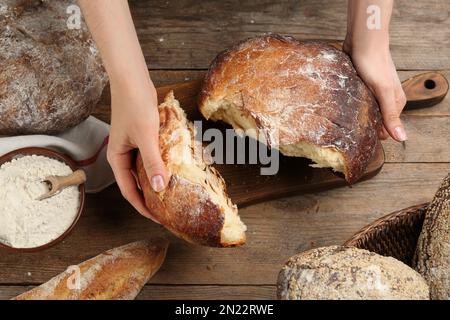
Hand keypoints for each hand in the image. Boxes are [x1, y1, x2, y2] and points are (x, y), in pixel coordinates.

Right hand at [107, 79, 168, 221]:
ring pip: (145, 171)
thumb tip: (159, 189)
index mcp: (117, 159)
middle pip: (136, 184)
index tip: (159, 219)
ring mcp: (132, 147)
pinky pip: (151, 158)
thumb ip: (152, 163)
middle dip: (151, 198)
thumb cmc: (135, 105)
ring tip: (173, 193)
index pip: (129, 192)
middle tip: (169, 210)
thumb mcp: (146, 136)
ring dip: (157, 182)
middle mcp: (123, 156)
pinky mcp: (142, 138)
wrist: (132, 79)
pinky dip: (161, 166)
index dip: (143, 208)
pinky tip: (174, 169)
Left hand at [344, 0, 405, 141]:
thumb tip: (401, 138)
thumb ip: (390, 115)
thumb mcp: (383, 92)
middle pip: (375, 120)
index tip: (360, 141)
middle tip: (348, 132)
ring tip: (343, 123)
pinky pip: (356, 101)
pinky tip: (342, 109)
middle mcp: (386, 99)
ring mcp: (373, 92)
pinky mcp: (361, 86)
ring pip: (365, 111)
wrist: (363, 41)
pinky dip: (351, 106)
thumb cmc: (374, 64)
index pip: (386, 128)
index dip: (375, 135)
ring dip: (356, 117)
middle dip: (364, 126)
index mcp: (396, 103)